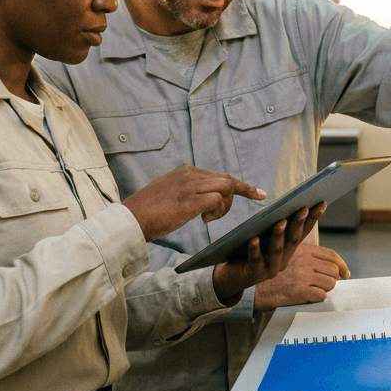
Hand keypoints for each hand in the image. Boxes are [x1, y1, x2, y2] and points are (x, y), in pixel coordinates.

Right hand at [123, 164, 264, 242]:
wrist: (130, 219)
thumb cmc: (148, 212)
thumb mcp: (170, 195)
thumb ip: (188, 192)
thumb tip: (206, 201)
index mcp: (186, 171)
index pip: (220, 176)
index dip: (241, 186)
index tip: (259, 193)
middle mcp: (189, 174)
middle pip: (227, 181)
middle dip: (233, 199)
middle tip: (218, 216)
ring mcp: (189, 185)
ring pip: (225, 188)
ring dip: (223, 207)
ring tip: (206, 218)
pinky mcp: (188, 200)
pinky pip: (217, 200)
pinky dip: (216, 212)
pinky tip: (202, 220)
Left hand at [211, 202, 321, 302]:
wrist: (233, 278)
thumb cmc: (249, 254)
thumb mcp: (265, 240)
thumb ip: (275, 228)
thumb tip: (283, 207)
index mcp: (287, 250)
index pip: (303, 232)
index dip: (313, 218)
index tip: (322, 203)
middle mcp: (282, 260)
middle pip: (292, 239)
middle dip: (299, 223)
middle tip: (304, 208)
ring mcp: (269, 267)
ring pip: (276, 250)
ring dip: (279, 235)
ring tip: (281, 222)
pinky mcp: (254, 272)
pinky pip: (254, 259)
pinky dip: (254, 249)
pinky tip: (253, 239)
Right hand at [253, 240, 350, 310]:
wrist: (253, 287)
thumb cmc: (269, 271)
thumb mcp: (286, 253)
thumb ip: (305, 254)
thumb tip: (328, 263)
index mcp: (302, 249)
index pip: (331, 255)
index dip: (342, 265)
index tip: (345, 273)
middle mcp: (304, 260)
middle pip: (333, 270)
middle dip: (330, 279)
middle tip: (321, 284)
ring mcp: (303, 276)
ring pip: (330, 283)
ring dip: (324, 289)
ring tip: (312, 290)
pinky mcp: (299, 291)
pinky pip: (321, 296)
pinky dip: (316, 298)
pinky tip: (306, 296)